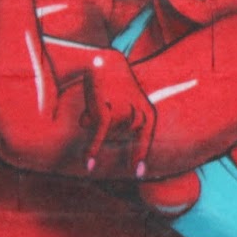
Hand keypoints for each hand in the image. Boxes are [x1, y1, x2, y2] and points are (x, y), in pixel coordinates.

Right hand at [79, 50, 155, 177]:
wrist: (107, 62)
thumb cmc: (116, 87)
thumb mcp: (127, 105)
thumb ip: (116, 125)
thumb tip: (93, 135)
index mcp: (148, 113)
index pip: (145, 139)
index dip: (140, 156)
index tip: (138, 174)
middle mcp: (138, 113)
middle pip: (121, 135)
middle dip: (109, 127)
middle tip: (105, 104)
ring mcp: (122, 112)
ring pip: (108, 133)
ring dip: (97, 121)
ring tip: (97, 102)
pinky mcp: (105, 111)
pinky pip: (100, 134)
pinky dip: (93, 149)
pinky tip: (88, 163)